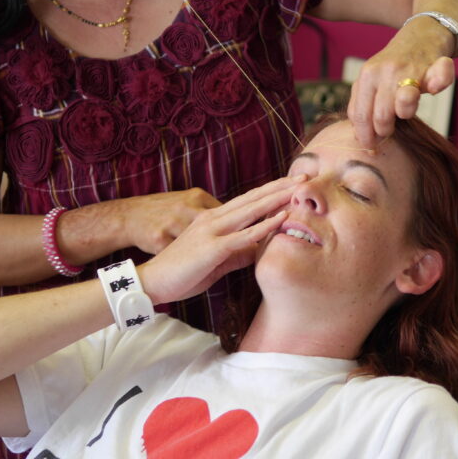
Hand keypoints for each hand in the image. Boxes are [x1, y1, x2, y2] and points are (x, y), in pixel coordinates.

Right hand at [139, 176, 301, 304]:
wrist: (152, 281)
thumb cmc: (182, 273)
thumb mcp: (215, 261)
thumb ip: (237, 253)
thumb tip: (259, 250)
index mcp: (214, 220)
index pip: (248, 201)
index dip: (271, 191)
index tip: (292, 184)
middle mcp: (213, 219)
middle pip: (253, 199)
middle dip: (280, 188)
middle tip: (305, 177)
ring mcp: (212, 231)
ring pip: (251, 211)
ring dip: (277, 199)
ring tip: (298, 190)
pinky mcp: (212, 248)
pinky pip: (243, 236)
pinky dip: (264, 227)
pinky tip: (281, 219)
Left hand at [347, 38, 455, 149]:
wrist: (421, 35)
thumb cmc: (392, 67)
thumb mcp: (369, 82)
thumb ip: (361, 105)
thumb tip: (360, 138)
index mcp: (366, 76)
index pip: (360, 115)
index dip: (365, 136)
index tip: (369, 147)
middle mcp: (386, 71)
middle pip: (381, 116)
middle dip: (384, 131)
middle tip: (388, 132)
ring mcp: (411, 67)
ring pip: (404, 104)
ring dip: (405, 114)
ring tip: (404, 112)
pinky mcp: (435, 65)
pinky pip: (439, 78)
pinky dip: (438, 84)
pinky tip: (433, 89)